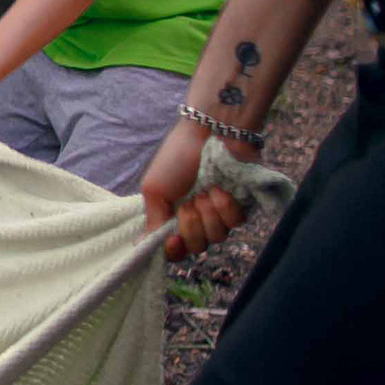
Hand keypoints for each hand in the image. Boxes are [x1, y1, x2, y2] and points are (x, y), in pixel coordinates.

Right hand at [139, 121, 249, 260]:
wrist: (208, 134)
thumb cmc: (177, 157)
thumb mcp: (154, 190)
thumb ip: (153, 221)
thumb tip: (143, 247)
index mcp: (173, 216)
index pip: (175, 249)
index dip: (174, 250)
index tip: (173, 240)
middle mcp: (197, 219)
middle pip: (196, 247)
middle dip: (191, 225)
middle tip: (189, 202)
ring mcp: (219, 214)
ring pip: (216, 238)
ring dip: (208, 214)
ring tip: (205, 191)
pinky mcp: (241, 206)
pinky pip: (235, 223)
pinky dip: (225, 207)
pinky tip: (220, 189)